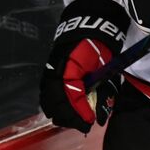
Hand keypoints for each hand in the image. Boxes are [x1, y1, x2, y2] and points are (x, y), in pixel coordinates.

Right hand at [38, 0, 127, 132]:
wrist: (89, 24)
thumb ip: (101, 92)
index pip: (71, 99)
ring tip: (74, 119)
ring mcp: (50, 72)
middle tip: (83, 124)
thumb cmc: (99, 46)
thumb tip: (99, 117)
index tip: (90, 122)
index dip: (80, 113)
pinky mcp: (50, 72)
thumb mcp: (103, 69)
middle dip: (70, 118)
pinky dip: (53, 105)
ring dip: (61, 113)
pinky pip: (46, 93)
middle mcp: (56, 73)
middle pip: (56, 104)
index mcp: (70, 70)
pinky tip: (63, 110)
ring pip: (48, 101)